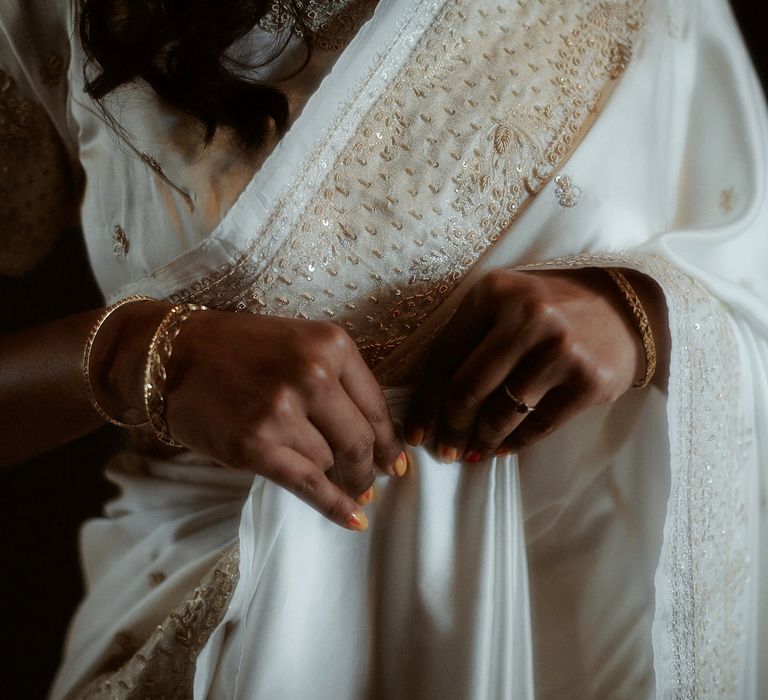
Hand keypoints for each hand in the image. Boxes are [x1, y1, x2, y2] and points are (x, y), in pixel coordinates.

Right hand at [108, 308, 405, 529]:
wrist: (171, 356)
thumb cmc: (239, 349)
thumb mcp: (299, 344)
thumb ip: (339, 379)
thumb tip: (377, 439)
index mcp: (330, 344)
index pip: (375, 405)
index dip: (389, 441)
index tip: (395, 462)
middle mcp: (312, 374)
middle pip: (359, 440)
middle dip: (368, 468)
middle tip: (371, 482)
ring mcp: (282, 411)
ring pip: (331, 463)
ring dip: (339, 480)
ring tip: (341, 486)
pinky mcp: (254, 446)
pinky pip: (308, 485)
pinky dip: (335, 506)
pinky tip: (354, 520)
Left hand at [404, 267, 666, 460]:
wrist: (625, 307)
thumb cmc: (549, 308)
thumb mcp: (504, 303)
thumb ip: (468, 338)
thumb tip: (430, 402)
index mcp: (495, 292)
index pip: (444, 357)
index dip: (425, 402)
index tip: (414, 433)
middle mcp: (528, 316)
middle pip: (469, 388)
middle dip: (450, 427)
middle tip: (444, 449)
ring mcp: (562, 349)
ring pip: (502, 413)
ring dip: (481, 440)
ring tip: (473, 451)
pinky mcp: (590, 380)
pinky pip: (539, 425)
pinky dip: (515, 443)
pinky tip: (503, 447)